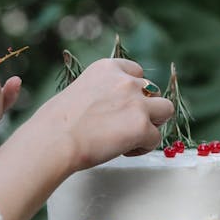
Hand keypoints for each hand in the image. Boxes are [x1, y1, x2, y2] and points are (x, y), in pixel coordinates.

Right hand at [34, 58, 173, 170]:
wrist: (54, 141)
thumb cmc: (56, 124)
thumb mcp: (78, 91)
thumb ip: (101, 92)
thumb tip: (108, 106)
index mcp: (107, 68)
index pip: (136, 71)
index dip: (134, 91)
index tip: (125, 105)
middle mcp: (125, 81)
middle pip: (154, 91)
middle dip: (145, 108)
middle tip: (127, 125)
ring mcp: (136, 103)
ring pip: (166, 110)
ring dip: (152, 124)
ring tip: (132, 137)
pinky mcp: (142, 126)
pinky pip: (156, 138)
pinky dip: (144, 147)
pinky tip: (125, 151)